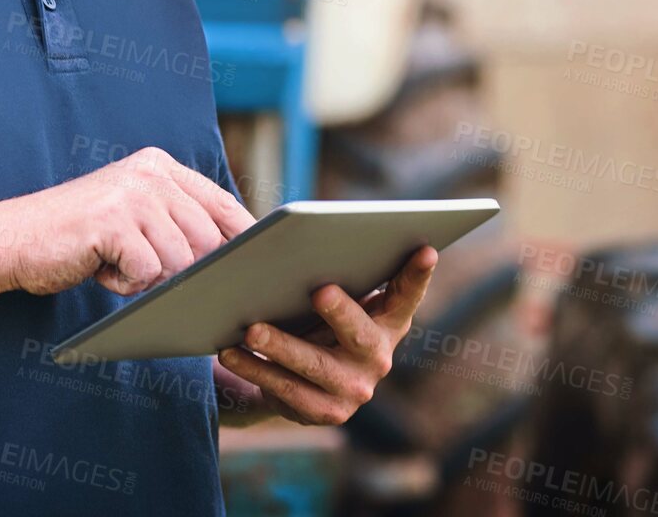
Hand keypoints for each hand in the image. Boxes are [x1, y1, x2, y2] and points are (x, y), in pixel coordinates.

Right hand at [0, 146, 256, 296]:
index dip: (246, 240)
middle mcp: (151, 173)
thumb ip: (178, 222)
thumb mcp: (134, 216)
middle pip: (208, 241)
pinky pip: (148, 274)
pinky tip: (100, 268)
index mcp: (160, 166)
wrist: (13, 239)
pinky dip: (125, 285)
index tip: (260, 266)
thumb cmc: (79, 238)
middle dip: (187, 270)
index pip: (224, 205)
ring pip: (181, 261)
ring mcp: (132, 195)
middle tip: (148, 271)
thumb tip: (236, 258)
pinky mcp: (113, 223)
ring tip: (115, 262)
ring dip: (151, 278)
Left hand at [215, 246, 437, 425]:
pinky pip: (285, 390)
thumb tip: (306, 245)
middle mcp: (378, 357)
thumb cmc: (321, 323)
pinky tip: (230, 353)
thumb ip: (339, 279)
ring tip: (251, 328)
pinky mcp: (324, 413)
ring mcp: (354, 390)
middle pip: (360, 335)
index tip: (426, 249)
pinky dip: (255, 369)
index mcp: (388, 322)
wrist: (304, 383)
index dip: (418, 275)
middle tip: (319, 290)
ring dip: (280, 346)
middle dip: (340, 312)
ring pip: (314, 366)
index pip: (406, 295)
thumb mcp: (338, 302)